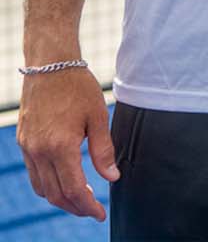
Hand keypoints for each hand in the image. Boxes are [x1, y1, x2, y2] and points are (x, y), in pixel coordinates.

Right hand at [16, 65, 117, 219]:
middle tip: (93, 211)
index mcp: (60, 147)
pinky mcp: (24, 142)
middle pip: (56, 194)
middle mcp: (39, 151)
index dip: (88, 206)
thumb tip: (112, 177)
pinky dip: (48, 184)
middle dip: (75, 207)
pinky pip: (34, 174)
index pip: (74, 189)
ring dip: (60, 199)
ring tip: (81, 199)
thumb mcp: (98, 116)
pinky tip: (64, 181)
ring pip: (42, 187)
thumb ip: (103, 150)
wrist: (49, 65)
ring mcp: (28, 148)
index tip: (100, 213)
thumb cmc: (78, 87)